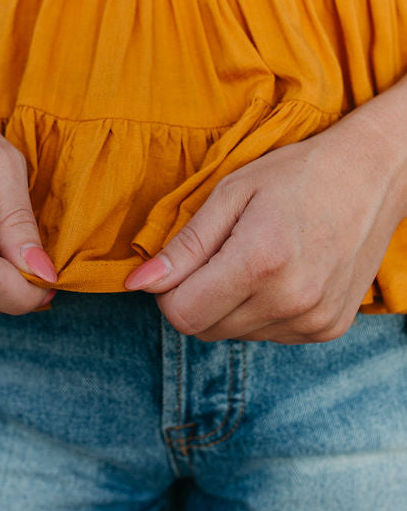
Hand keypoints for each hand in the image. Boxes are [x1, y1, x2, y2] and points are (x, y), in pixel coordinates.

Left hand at [124, 115, 404, 342]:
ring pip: (236, 335)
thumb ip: (183, 246)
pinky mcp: (329, 329)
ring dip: (230, 305)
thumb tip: (137, 285)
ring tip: (255, 257)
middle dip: (197, 297)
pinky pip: (270, 335)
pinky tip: (281, 273)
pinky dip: (262, 310)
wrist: (373, 176)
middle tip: (219, 253)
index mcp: (259, 262)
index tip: (180, 263)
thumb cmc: (296, 174)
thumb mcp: (230, 193)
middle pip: (206, 330)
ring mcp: (313, 320)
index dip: (168, 292)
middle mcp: (290, 300)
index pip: (183, 315)